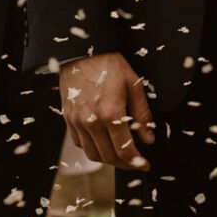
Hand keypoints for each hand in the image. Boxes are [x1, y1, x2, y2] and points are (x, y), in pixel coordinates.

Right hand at [59, 52, 153, 170]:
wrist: (81, 52)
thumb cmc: (109, 65)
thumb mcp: (134, 85)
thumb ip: (142, 114)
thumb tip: (148, 138)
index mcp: (111, 113)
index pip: (125, 150)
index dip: (137, 162)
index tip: (145, 165)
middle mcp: (92, 121)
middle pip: (108, 157)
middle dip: (124, 164)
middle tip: (135, 163)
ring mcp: (77, 121)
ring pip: (92, 154)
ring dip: (107, 159)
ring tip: (120, 156)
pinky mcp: (68, 119)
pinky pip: (79, 143)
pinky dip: (92, 148)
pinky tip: (102, 143)